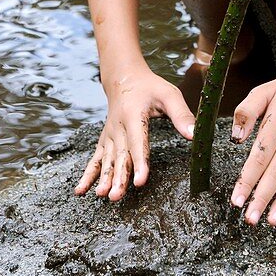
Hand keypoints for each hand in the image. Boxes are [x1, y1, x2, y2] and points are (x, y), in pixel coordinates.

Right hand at [75, 64, 195, 201]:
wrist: (123, 78)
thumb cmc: (150, 87)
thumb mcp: (169, 95)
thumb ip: (182, 115)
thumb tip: (195, 135)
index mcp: (134, 115)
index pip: (138, 142)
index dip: (140, 162)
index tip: (141, 181)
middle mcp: (118, 127)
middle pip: (120, 155)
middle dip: (118, 177)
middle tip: (117, 196)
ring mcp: (109, 135)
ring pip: (107, 160)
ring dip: (104, 179)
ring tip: (103, 195)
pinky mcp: (105, 141)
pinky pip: (96, 159)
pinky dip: (88, 175)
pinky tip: (80, 190)